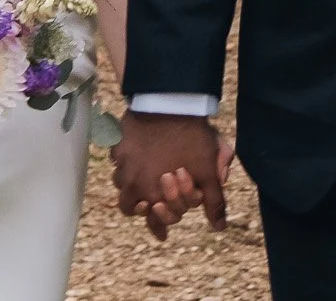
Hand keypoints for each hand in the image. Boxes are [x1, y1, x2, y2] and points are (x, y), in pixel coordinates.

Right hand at [111, 112, 225, 239]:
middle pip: (127, 205)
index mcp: (153, 193)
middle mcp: (132, 181)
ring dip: (128, 182)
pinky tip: (134, 153)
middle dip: (137, 206)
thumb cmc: (192, 138)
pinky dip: (123, 159)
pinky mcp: (117, 141)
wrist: (170, 101)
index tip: (162, 233)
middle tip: (147, 202)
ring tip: (140, 177)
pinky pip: (115, 157)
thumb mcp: (209, 171)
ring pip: (118, 180)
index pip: (151, 220)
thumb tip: (220, 226)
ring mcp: (121, 161)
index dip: (157, 227)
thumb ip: (213, 201)